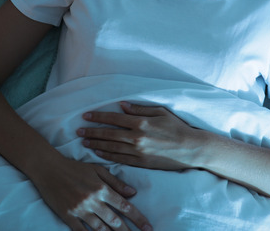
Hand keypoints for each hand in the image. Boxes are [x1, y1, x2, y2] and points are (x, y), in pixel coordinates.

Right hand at [29, 155, 151, 230]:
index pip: (124, 206)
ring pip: (100, 228)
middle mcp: (92, 201)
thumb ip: (115, 182)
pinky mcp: (67, 216)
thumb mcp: (98, 170)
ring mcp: (79, 210)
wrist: (49, 169)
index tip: (148, 227)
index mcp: (101, 189)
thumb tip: (133, 192)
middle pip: (114, 221)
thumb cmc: (75, 168)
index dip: (138, 218)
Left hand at [78, 102, 202, 169]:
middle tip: (78, 131)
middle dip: (92, 131)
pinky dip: (107, 155)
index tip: (86, 116)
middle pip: (108, 134)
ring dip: (96, 144)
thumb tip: (122, 105)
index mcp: (141, 122)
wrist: (191, 148)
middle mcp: (137, 137)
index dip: (98, 117)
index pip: (114, 118)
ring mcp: (138, 151)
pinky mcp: (141, 162)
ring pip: (111, 147)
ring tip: (84, 142)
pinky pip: (120, 159)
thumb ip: (140, 109)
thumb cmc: (177, 127)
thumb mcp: (161, 112)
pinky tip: (98, 152)